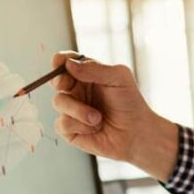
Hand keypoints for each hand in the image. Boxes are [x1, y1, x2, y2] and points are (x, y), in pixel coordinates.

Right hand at [50, 52, 177, 180]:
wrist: (136, 133)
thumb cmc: (130, 103)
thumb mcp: (119, 78)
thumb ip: (95, 68)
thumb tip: (69, 64)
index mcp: (87, 74)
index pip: (66, 62)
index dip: (59, 60)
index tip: (60, 62)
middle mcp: (77, 90)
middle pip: (56, 80)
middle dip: (59, 81)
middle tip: (65, 84)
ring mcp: (71, 109)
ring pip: (59, 102)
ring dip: (78, 110)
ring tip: (98, 118)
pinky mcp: (69, 129)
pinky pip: (62, 124)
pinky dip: (80, 126)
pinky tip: (95, 128)